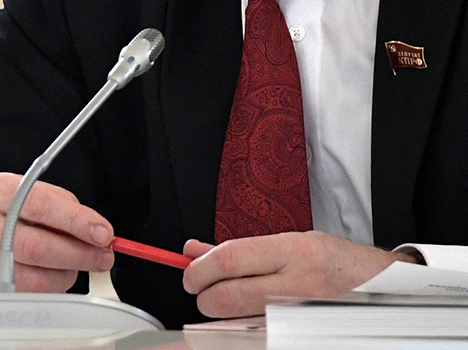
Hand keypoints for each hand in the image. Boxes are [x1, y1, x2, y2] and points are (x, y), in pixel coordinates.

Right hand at [0, 173, 113, 292]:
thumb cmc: (14, 214)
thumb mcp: (36, 195)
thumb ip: (68, 210)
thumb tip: (99, 235)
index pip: (40, 205)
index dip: (76, 221)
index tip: (103, 233)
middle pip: (37, 247)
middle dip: (79, 254)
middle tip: (103, 256)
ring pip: (36, 279)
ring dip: (67, 274)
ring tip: (72, 263)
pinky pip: (30, 297)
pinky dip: (51, 289)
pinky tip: (51, 274)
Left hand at [181, 231, 415, 317]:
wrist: (387, 287)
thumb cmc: (332, 261)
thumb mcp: (286, 242)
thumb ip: (237, 249)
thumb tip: (191, 250)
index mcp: (292, 250)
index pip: (230, 259)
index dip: (200, 269)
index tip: (189, 274)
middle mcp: (299, 281)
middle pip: (230, 295)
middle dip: (204, 297)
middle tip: (201, 294)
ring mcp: (306, 313)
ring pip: (242, 320)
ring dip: (222, 315)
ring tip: (223, 304)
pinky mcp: (307, 334)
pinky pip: (262, 334)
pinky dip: (243, 328)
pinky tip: (243, 321)